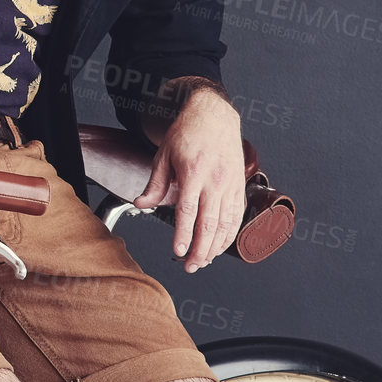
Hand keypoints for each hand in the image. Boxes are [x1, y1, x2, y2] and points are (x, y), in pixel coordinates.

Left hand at [133, 86, 245, 271]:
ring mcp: (230, 184)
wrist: (215, 115)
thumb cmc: (188, 133)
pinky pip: (236, 216)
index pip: (188, 210)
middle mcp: (215, 181)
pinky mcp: (239, 187)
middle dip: (200, 249)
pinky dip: (230, 235)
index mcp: (194, 172)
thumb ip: (155, 184)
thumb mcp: (164, 154)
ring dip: (215, 247)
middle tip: (190, 266)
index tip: (178, 251)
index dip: (183, 234)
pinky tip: (220, 246)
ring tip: (203, 261)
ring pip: (226, 224)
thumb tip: (142, 204)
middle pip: (209, 223)